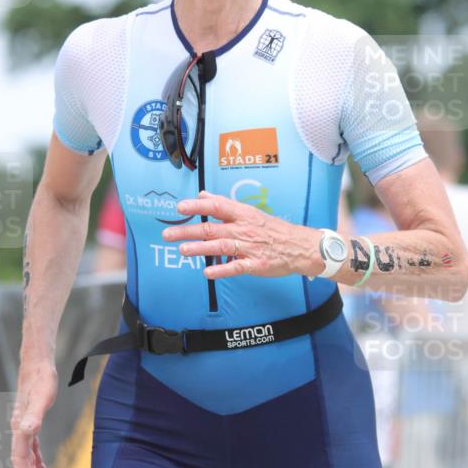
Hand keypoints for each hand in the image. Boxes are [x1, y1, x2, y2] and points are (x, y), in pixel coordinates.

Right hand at [11, 355, 57, 467]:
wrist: (37, 363)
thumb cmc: (41, 378)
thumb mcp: (42, 396)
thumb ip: (34, 414)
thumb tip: (28, 430)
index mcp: (19, 427)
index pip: (21, 460)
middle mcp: (19, 430)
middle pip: (22, 464)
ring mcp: (23, 428)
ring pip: (26, 459)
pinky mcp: (31, 423)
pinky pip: (32, 450)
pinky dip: (37, 463)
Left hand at [161, 190, 322, 279]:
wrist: (299, 246)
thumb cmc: (272, 229)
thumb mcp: (250, 212)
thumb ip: (224, 205)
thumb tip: (202, 194)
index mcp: (243, 214)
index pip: (217, 206)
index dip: (197, 206)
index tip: (180, 207)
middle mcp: (244, 229)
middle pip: (212, 228)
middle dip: (188, 231)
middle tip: (167, 234)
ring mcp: (250, 247)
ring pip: (221, 246)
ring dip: (200, 248)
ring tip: (182, 250)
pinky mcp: (256, 264)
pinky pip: (236, 267)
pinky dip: (222, 270)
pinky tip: (207, 273)